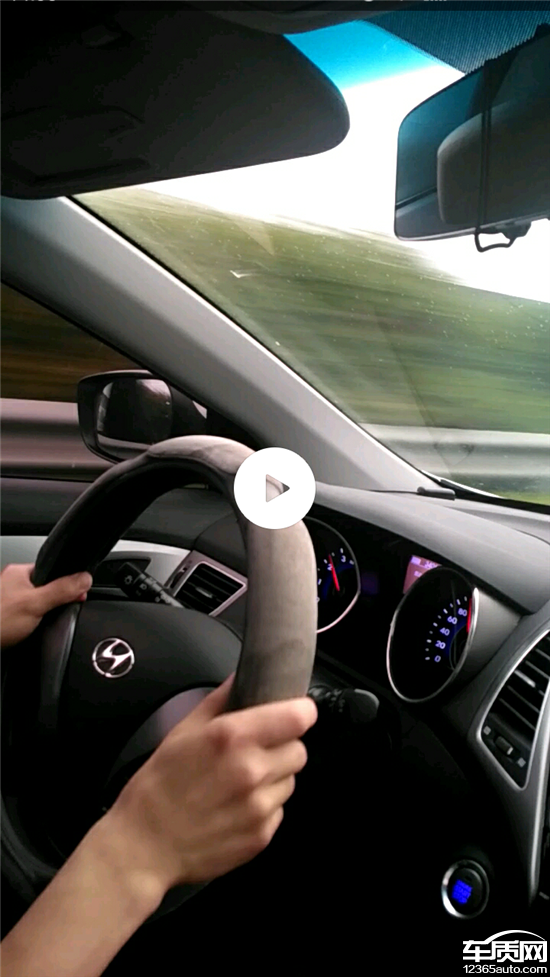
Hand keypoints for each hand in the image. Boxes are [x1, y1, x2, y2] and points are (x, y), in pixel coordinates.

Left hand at [0, 563, 92, 648]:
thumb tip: (85, 578)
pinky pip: (28, 618)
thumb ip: (62, 590)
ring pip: (37, 605)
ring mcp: (8, 602)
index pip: (53, 571)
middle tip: (61, 612)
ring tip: (43, 625)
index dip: (68, 582)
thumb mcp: (36, 604)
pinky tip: (33, 632)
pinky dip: (33, 625)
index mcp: (18, 572)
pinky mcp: (6, 619)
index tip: (80, 594)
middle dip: (57, 601)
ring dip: (44, 615)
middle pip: (47, 588)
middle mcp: (12, 584)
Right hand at [106, 675, 317, 893]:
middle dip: (283, 746)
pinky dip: (265, 806)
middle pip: (299, 749)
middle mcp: (252, 771)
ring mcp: (259, 807)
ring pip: (290, 780)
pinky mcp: (262, 835)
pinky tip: (235, 807)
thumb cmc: (159, 784)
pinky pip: (279, 810)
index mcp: (233, 737)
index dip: (299, 711)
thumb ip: (221, 699)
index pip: (299, 717)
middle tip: (257, 750)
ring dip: (274, 777)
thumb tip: (244, 676)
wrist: (144, 846)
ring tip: (240, 782)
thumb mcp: (183, 730)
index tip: (293, 712)